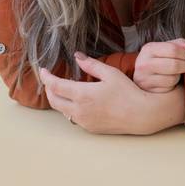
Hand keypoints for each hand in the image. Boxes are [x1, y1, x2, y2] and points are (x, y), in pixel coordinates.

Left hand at [39, 52, 181, 134]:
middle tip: (51, 80)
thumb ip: (92, 65)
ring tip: (63, 90)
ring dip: (59, 99)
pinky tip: (79, 102)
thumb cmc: (128, 92)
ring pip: (62, 110)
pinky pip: (74, 117)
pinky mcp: (90, 128)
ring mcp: (83, 121)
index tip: (43, 70)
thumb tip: (77, 57)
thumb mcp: (111, 74)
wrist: (141, 115)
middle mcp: (79, 110)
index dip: (46, 77)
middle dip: (49, 89)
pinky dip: (70, 108)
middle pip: (54, 100)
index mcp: (82, 94)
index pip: (55, 86)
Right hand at [133, 38, 184, 92]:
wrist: (144, 74)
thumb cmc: (159, 58)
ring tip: (177, 71)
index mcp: (148, 49)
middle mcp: (144, 63)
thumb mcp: (165, 47)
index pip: (173, 50)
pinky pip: (169, 86)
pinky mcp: (149, 89)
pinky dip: (174, 83)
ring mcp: (145, 78)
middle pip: (174, 65)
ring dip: (180, 74)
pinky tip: (170, 78)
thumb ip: (179, 44)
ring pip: (173, 78)